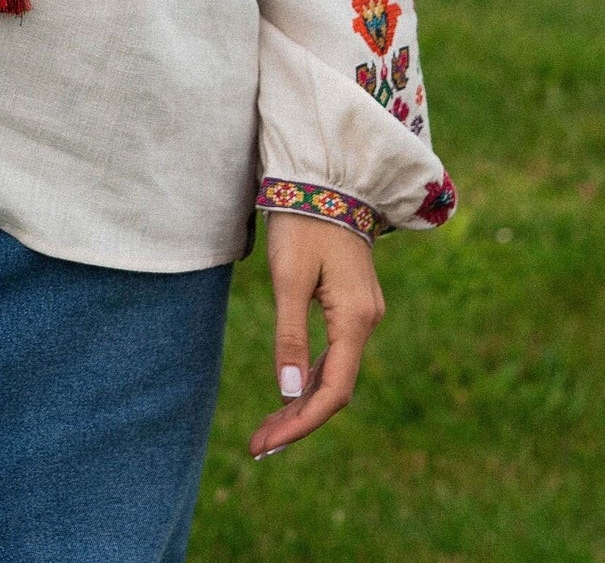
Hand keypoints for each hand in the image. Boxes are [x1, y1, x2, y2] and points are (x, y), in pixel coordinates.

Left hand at [249, 211, 385, 458]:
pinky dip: (310, 377)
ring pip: (336, 373)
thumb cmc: (302, 222)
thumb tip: (289, 391)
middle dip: (296, 419)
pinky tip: (289, 392)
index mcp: (355, 319)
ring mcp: (362, 313)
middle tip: (258, 446)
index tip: (266, 444)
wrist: (324, 177)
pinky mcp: (351, 303)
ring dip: (302, 402)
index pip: (333, 391)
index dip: (300, 422)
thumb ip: (290, 336)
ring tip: (267, 429)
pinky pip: (335, 353)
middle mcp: (366, 321)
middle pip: (335, 388)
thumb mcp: (289, 278)